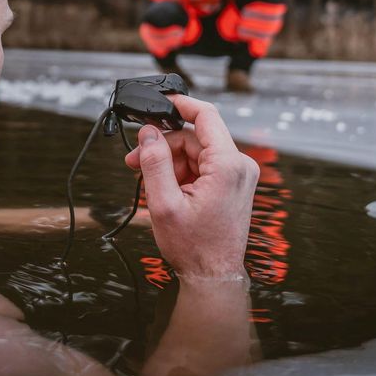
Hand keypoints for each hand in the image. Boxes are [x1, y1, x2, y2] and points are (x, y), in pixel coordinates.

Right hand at [125, 95, 258, 277]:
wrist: (212, 275)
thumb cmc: (195, 247)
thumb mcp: (164, 203)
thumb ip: (155, 162)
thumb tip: (148, 133)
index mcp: (228, 166)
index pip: (205, 115)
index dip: (180, 103)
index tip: (159, 100)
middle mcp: (239, 166)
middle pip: (193, 137)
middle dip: (162, 146)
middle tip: (136, 162)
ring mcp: (238, 175)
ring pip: (195, 151)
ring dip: (170, 161)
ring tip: (149, 181)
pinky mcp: (232, 183)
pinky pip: (202, 164)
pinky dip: (181, 171)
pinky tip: (165, 186)